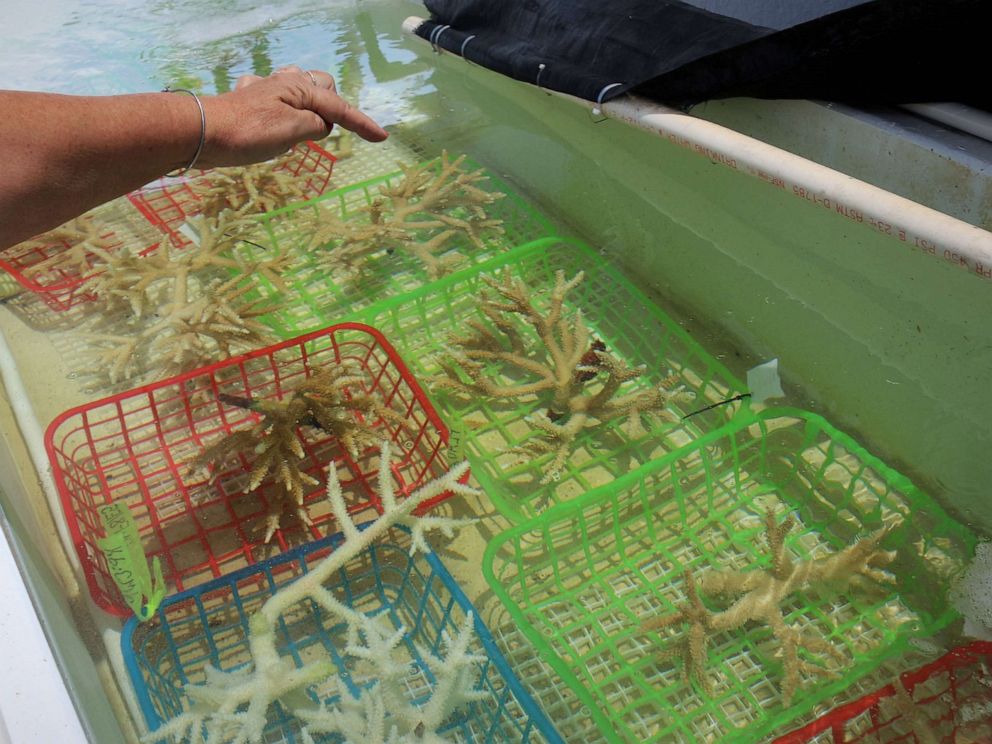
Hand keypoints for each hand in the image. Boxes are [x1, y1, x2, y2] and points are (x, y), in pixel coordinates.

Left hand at [198, 65, 386, 167]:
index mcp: (299, 89)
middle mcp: (284, 84)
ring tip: (305, 126)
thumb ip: (315, 125)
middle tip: (325, 130)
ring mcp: (265, 91)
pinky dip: (279, 108)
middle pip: (322, 86)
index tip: (382, 138)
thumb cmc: (249, 132)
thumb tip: (321, 124)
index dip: (361, 124)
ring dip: (307, 103)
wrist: (202, 134)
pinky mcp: (249, 103)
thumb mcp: (292, 131)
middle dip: (331, 105)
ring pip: (298, 87)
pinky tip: (271, 120)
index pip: (339, 108)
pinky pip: (272, 97)